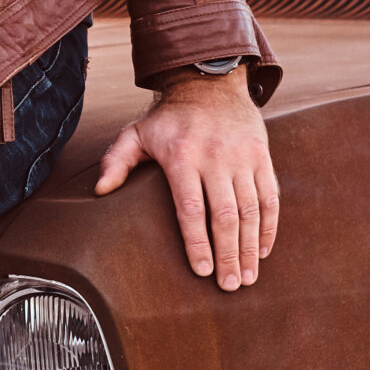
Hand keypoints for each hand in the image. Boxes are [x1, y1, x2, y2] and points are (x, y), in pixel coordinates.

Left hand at [94, 69, 278, 291]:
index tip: (202, 271)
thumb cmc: (168, 118)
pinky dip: (268, 226)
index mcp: (182, 156)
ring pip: (251, 210)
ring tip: (248, 277)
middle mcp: (215, 158)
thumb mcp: (136, 133)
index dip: (197, 243)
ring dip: (250, 248)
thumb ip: (116, 161)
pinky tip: (262, 250)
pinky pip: (270, 196)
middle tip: (229, 286)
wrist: (209, 83)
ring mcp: (242, 157)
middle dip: (229, 255)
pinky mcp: (261, 156)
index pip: (191, 208)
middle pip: (225, 216)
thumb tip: (99, 191)